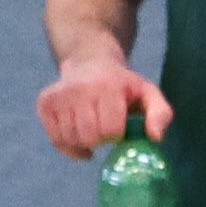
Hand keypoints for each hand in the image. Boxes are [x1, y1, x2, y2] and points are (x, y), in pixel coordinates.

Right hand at [38, 56, 173, 157]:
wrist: (90, 61)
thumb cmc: (122, 84)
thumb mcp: (148, 93)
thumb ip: (160, 114)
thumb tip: (156, 137)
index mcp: (107, 87)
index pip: (110, 130)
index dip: (117, 134)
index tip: (119, 126)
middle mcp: (79, 89)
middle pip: (89, 137)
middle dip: (100, 139)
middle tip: (104, 128)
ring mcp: (59, 96)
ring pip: (70, 139)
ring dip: (84, 142)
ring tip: (91, 128)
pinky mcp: (45, 103)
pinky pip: (55, 140)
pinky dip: (68, 145)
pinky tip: (78, 135)